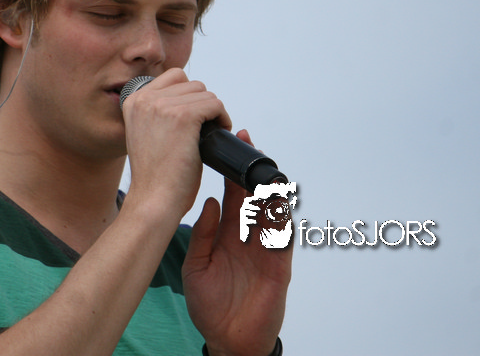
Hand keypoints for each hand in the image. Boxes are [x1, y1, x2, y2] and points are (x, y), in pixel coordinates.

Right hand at [121, 68, 230, 219]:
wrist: (154, 199)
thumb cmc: (155, 174)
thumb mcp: (146, 134)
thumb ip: (157, 112)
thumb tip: (187, 97)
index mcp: (133, 100)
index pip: (173, 77)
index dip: (188, 97)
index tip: (192, 120)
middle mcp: (145, 98)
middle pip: (191, 83)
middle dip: (202, 104)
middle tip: (204, 129)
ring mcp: (162, 106)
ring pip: (205, 93)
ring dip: (213, 112)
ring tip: (210, 133)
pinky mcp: (183, 116)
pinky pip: (215, 104)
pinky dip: (222, 119)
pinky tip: (218, 134)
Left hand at [182, 129, 291, 355]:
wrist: (227, 339)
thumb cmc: (211, 305)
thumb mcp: (196, 265)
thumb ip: (202, 234)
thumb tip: (208, 202)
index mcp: (228, 234)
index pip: (234, 195)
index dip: (233, 172)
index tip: (230, 146)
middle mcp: (248, 237)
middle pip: (255, 197)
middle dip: (252, 171)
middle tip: (248, 144)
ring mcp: (265, 250)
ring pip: (272, 212)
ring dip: (269, 189)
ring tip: (261, 166)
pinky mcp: (278, 267)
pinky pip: (283, 239)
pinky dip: (282, 221)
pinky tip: (277, 205)